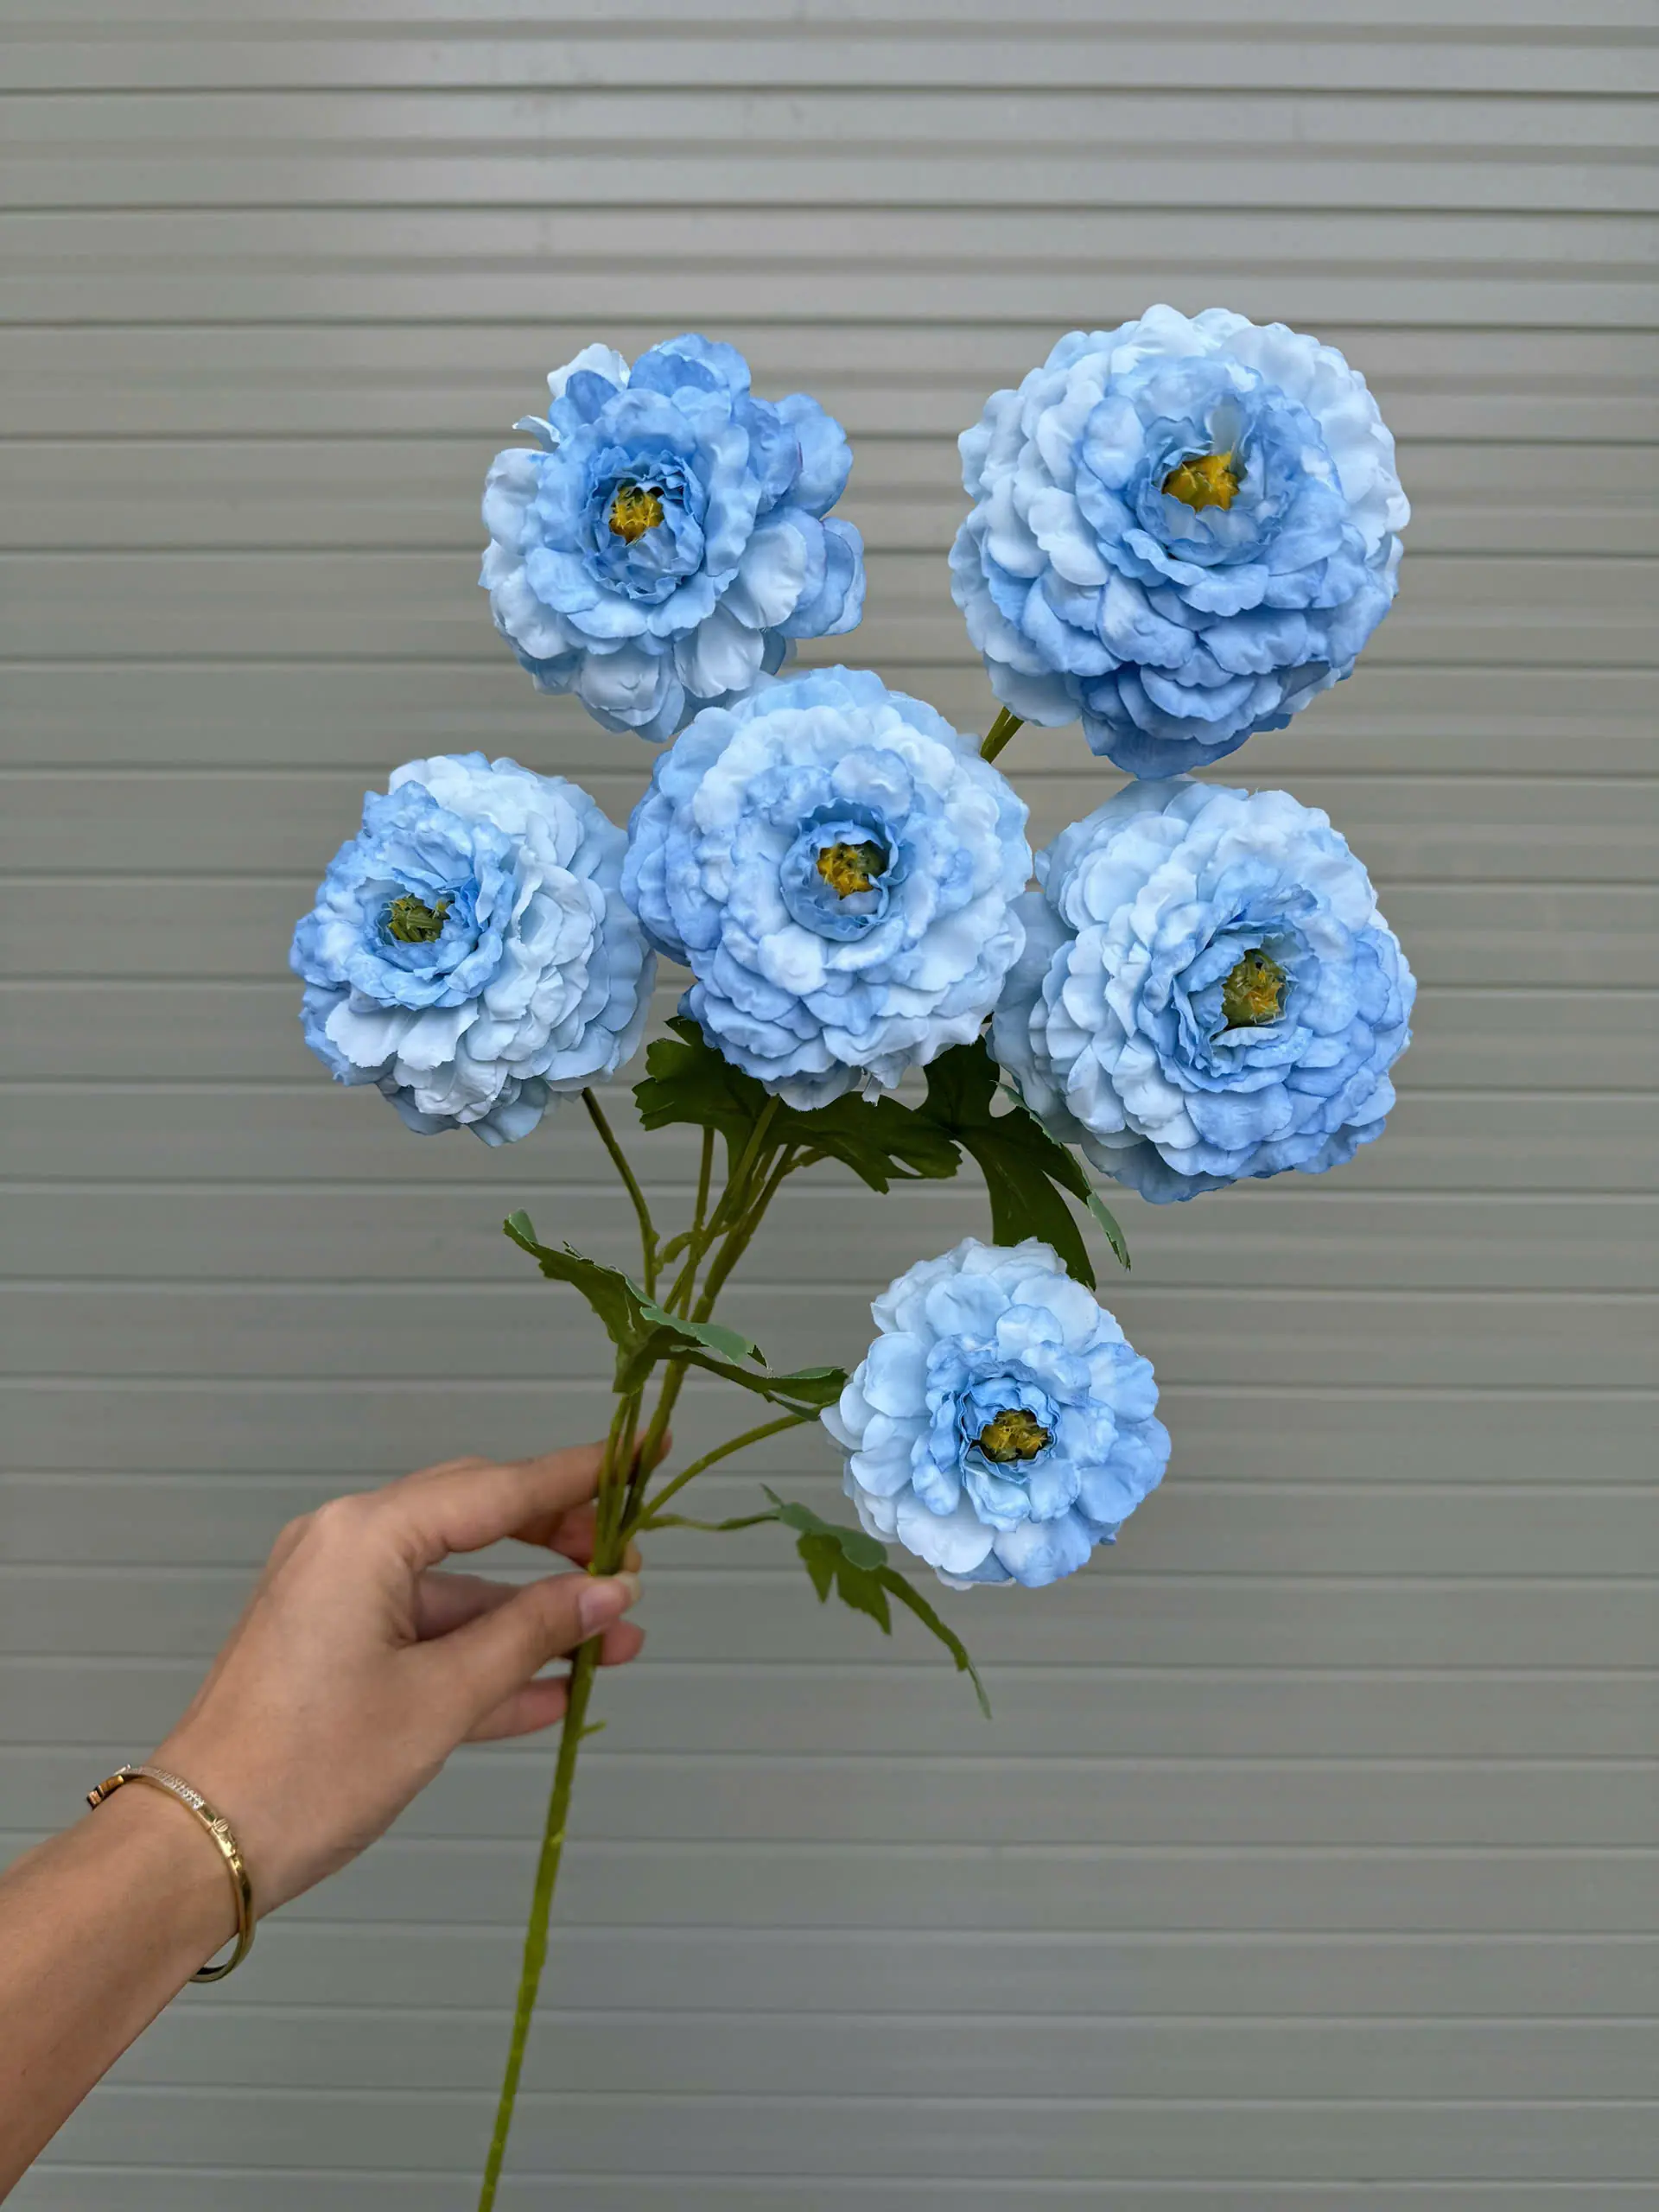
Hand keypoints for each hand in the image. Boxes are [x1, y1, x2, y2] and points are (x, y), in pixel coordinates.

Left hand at [153, 1444, 642, 1915]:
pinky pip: (426, 1634)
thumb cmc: (310, 1769)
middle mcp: (348, 1547)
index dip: (582, 1475)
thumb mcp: (440, 1701)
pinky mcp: (333, 1648)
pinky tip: (555, 1688)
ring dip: (533, 1618)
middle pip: (479, 1521)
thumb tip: (609, 1593)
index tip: (646, 1453)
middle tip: (632, 1568)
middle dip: (562, 1547)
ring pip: (459, 1588)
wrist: (199, 1849)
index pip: (499, 1488)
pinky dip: (485, 1655)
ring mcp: (337, 1598)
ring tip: (614, 1643)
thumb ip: (531, 1635)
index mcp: (367, 1536)